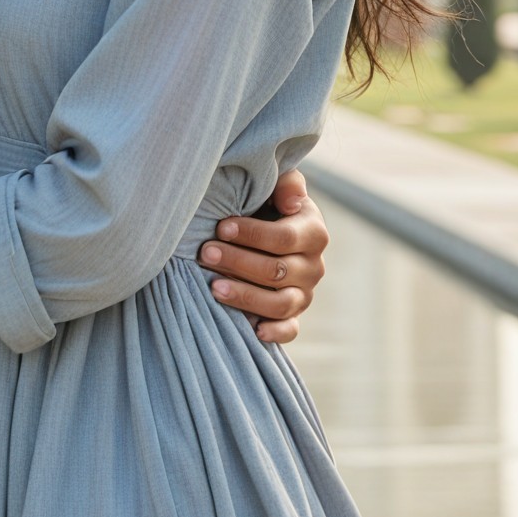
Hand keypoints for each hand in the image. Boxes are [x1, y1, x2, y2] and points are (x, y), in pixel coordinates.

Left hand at [197, 169, 328, 344]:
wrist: (268, 229)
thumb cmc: (267, 203)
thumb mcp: (278, 184)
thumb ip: (287, 183)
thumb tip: (292, 202)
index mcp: (313, 232)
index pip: (285, 238)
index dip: (252, 234)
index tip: (221, 227)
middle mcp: (313, 266)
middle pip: (276, 271)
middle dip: (237, 262)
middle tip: (204, 253)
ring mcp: (304, 294)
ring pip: (279, 304)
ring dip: (245, 296)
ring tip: (212, 287)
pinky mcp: (293, 316)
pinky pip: (289, 330)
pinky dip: (273, 333)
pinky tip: (251, 330)